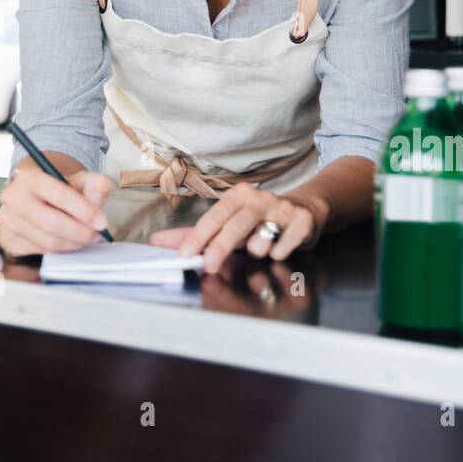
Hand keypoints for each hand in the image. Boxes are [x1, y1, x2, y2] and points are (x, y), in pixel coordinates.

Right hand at [0, 166, 111, 255]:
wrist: (35, 196)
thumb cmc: (58, 189)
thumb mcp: (81, 179)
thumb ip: (96, 185)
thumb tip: (97, 200)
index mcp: (30, 178)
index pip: (59, 195)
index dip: (84, 211)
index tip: (101, 222)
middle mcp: (14, 198)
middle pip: (52, 224)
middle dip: (80, 233)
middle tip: (95, 235)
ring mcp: (8, 221)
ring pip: (47, 242)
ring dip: (72, 244)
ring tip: (85, 238)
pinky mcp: (9, 240)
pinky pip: (40, 252)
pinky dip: (59, 250)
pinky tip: (67, 242)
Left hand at [148, 185, 327, 272]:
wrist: (306, 209)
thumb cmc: (259, 219)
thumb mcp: (229, 222)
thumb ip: (195, 234)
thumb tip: (157, 241)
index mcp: (238, 195)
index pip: (214, 216)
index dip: (199, 236)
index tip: (184, 254)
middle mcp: (260, 198)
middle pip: (235, 226)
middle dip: (220, 247)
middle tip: (208, 266)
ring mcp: (283, 208)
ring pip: (261, 240)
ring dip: (257, 251)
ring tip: (261, 246)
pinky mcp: (302, 221)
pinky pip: (283, 248)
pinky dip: (279, 253)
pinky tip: (281, 246)